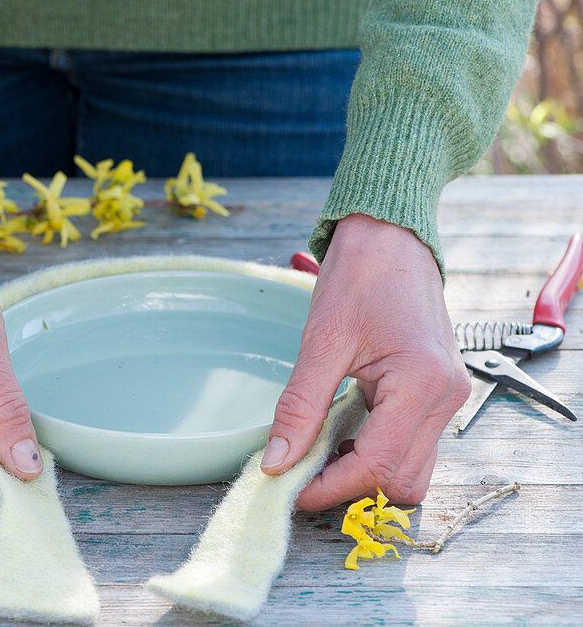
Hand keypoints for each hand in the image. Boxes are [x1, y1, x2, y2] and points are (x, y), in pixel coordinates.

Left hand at [260, 213, 470, 509]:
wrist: (391, 237)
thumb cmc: (359, 277)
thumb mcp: (322, 341)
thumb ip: (300, 406)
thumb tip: (277, 461)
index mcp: (421, 384)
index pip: (377, 465)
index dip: (331, 487)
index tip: (290, 490)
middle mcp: (446, 398)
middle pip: (404, 481)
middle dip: (352, 486)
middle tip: (302, 471)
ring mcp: (448, 396)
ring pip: (413, 469)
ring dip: (367, 471)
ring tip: (321, 448)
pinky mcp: (439, 393)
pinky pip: (413, 443)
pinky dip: (377, 449)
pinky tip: (342, 429)